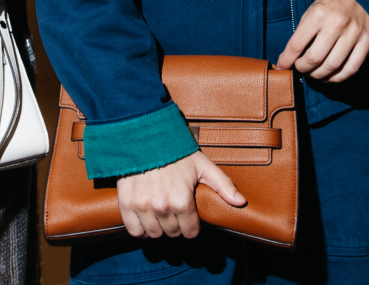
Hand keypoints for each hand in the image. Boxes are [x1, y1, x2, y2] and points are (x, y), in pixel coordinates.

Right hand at [116, 151, 245, 239]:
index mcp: (182, 200)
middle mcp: (163, 207)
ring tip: (161, 214)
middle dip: (176, 225)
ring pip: (155, 234)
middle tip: (175, 210)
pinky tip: (146, 218)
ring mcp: (143, 206)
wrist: (144, 134)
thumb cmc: (175, 148)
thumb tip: (241, 202)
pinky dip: (141, 229)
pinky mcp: (127, 203)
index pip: (191, 232)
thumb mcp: (202, 164)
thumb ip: (223, 185)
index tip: (188, 215)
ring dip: (160, 227)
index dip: (192, 225)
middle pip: (173, 233)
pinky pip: (135, 230)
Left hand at [276, 0, 368, 82]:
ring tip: (314, 74)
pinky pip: (352, 68)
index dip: (287, 59)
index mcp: (318, 14)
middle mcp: (336, 24)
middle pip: (315, 58)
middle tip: (300, 69)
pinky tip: (330, 76)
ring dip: (319, 75)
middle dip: (303, 69)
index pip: (297, 44)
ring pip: (333, 66)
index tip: (282, 66)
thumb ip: (302, 33)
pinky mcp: (367, 41)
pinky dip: (338, 77)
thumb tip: (289, 57)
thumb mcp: (311, 10)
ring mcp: (353, 33)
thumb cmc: (329, 4)